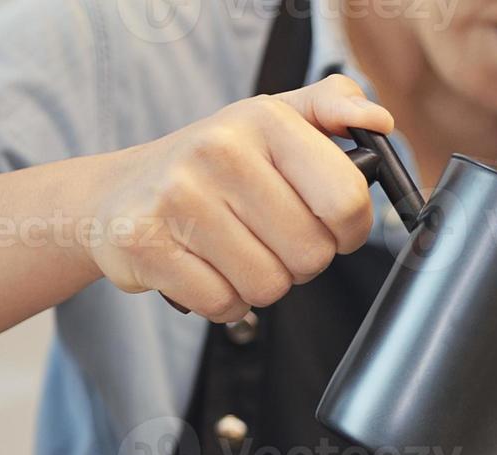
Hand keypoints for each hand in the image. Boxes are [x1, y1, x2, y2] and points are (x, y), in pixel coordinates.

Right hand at [84, 74, 393, 322]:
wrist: (118, 194)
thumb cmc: (212, 167)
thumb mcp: (271, 122)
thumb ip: (332, 109)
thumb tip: (379, 118)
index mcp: (264, 120)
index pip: (346, 199)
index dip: (350, 229)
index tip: (332, 227)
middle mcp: (218, 152)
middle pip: (311, 254)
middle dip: (299, 261)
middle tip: (269, 240)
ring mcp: (177, 198)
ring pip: (268, 286)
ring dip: (259, 283)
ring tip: (233, 253)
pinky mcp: (145, 244)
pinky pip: (223, 304)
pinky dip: (223, 301)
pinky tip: (205, 270)